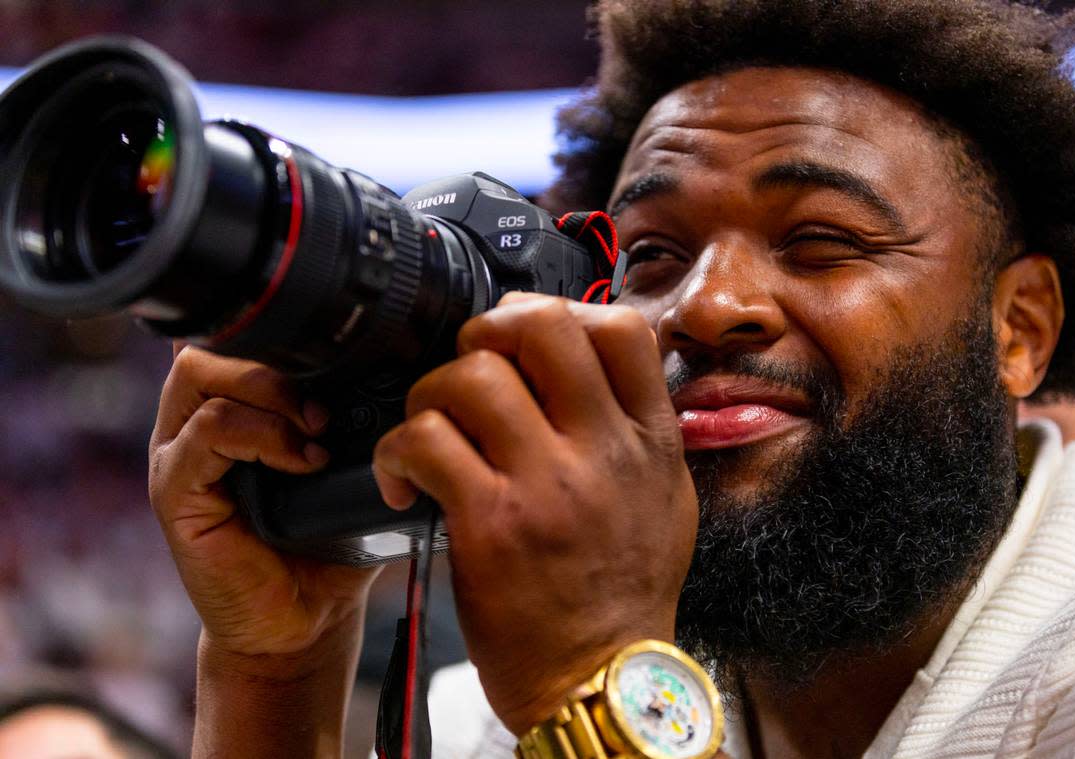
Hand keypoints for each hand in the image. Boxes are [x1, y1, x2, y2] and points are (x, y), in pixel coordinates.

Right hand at [148, 345, 380, 674]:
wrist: (305, 619)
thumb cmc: (330, 541)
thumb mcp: (354, 463)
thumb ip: (362, 412)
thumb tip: (410, 364)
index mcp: (231, 405)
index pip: (234, 333)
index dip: (283, 332)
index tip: (343, 362)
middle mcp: (194, 421)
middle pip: (210, 342)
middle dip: (275, 358)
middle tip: (327, 407)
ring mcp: (178, 454)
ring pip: (201, 374)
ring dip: (270, 394)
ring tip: (317, 432)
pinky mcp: (176, 493)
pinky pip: (206, 433)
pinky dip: (260, 436)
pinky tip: (303, 462)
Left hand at [373, 292, 696, 733]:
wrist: (600, 682)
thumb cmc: (624, 596)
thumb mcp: (663, 500)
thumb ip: (636, 430)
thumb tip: (588, 366)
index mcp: (649, 442)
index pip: (620, 328)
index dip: (563, 310)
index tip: (526, 336)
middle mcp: (605, 452)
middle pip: (541, 326)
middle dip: (489, 329)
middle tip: (470, 365)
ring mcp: (548, 485)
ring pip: (470, 377)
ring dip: (431, 392)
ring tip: (428, 429)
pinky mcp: (490, 524)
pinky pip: (425, 441)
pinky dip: (397, 450)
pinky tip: (404, 479)